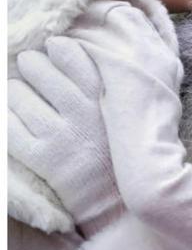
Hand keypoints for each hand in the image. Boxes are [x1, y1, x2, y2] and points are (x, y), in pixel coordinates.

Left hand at [8, 36, 113, 227]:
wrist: (116, 200)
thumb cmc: (118, 150)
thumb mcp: (121, 113)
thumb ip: (104, 85)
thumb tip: (70, 51)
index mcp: (106, 98)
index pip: (72, 57)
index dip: (57, 50)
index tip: (53, 49)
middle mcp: (83, 112)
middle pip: (40, 71)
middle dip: (30, 65)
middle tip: (30, 66)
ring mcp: (60, 135)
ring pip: (18, 95)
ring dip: (14, 90)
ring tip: (20, 92)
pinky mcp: (41, 157)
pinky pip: (8, 127)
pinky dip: (6, 118)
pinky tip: (13, 116)